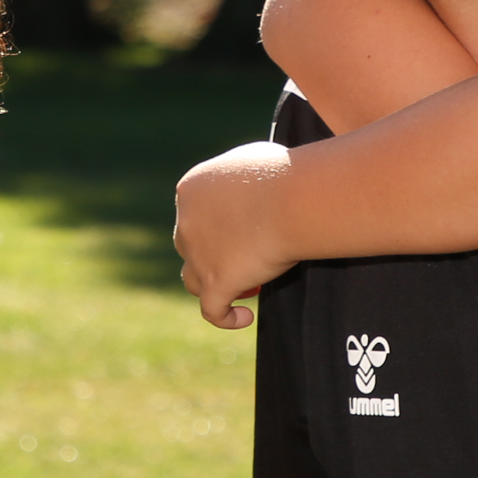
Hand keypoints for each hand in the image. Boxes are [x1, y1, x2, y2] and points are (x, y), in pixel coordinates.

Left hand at [174, 141, 299, 327]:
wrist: (291, 200)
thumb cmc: (282, 174)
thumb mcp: (255, 160)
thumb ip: (243, 175)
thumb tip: (254, 181)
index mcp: (191, 190)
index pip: (194, 212)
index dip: (215, 225)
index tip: (245, 231)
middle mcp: (186, 222)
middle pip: (190, 245)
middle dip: (214, 253)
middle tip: (249, 257)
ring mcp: (198, 256)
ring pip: (193, 279)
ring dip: (214, 284)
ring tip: (249, 287)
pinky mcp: (215, 283)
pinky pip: (213, 310)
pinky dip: (226, 317)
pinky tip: (246, 317)